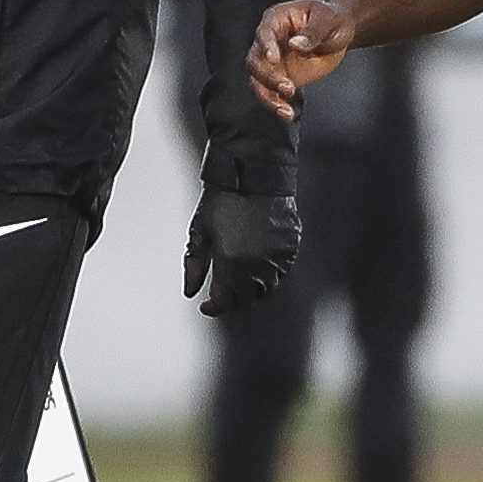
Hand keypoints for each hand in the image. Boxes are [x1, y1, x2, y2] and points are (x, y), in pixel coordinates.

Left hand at [184, 187, 299, 318]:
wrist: (253, 173)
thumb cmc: (221, 200)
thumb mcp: (199, 232)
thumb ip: (194, 266)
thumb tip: (191, 292)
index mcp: (230, 262)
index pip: (224, 302)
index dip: (213, 308)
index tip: (206, 306)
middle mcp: (256, 265)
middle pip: (247, 300)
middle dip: (232, 301)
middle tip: (223, 293)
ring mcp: (277, 257)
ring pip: (267, 289)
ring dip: (252, 290)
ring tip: (240, 279)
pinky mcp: (291, 247)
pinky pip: (281, 271)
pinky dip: (269, 273)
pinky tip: (258, 263)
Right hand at [248, 0, 352, 120]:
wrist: (339, 32)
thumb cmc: (331, 18)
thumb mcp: (328, 19)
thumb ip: (312, 32)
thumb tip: (295, 45)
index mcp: (276, 19)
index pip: (264, 32)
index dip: (266, 45)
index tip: (273, 58)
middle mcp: (269, 41)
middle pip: (255, 61)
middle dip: (267, 77)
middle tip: (288, 87)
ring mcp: (272, 62)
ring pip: (258, 82)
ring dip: (268, 98)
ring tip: (285, 110)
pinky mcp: (280, 78)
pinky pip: (271, 94)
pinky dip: (277, 105)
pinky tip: (288, 114)